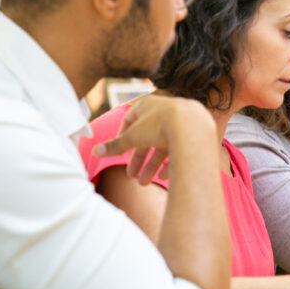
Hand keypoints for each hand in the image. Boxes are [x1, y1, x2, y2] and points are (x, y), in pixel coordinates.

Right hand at [91, 94, 215, 184]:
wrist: (193, 126)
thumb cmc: (160, 125)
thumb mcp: (133, 136)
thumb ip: (115, 145)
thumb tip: (94, 151)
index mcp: (149, 105)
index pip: (131, 118)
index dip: (123, 135)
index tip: (120, 150)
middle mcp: (166, 111)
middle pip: (148, 137)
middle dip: (139, 158)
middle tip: (131, 176)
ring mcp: (182, 121)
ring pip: (164, 146)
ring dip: (152, 166)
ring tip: (144, 183)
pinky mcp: (194, 133)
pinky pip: (180, 149)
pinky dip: (171, 163)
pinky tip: (164, 178)